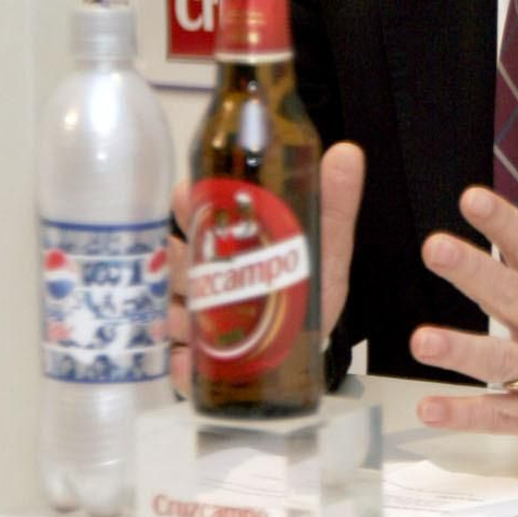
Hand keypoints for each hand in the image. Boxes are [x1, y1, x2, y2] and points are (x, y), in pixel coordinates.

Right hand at [167, 141, 365, 394]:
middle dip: (171, 259)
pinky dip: (181, 364)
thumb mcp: (325, 248)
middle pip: (174, 261)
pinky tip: (186, 362)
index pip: (198, 215)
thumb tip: (347, 152)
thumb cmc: (309, 291)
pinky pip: (180, 363)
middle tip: (179, 258)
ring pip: (170, 309)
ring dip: (172, 312)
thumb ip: (334, 204)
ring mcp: (195, 320)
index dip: (189, 203)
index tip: (187, 194)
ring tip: (179, 316)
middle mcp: (205, 278)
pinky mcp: (196, 363)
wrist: (306, 355)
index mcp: (230, 246)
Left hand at [409, 132, 517, 456]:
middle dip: (476, 273)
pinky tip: (429, 409)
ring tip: (423, 341)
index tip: (470, 199)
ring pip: (506, 361)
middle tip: (435, 250)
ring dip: (464, 352)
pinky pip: (502, 415)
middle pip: (516, 297)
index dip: (506, 223)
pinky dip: (466, 415)